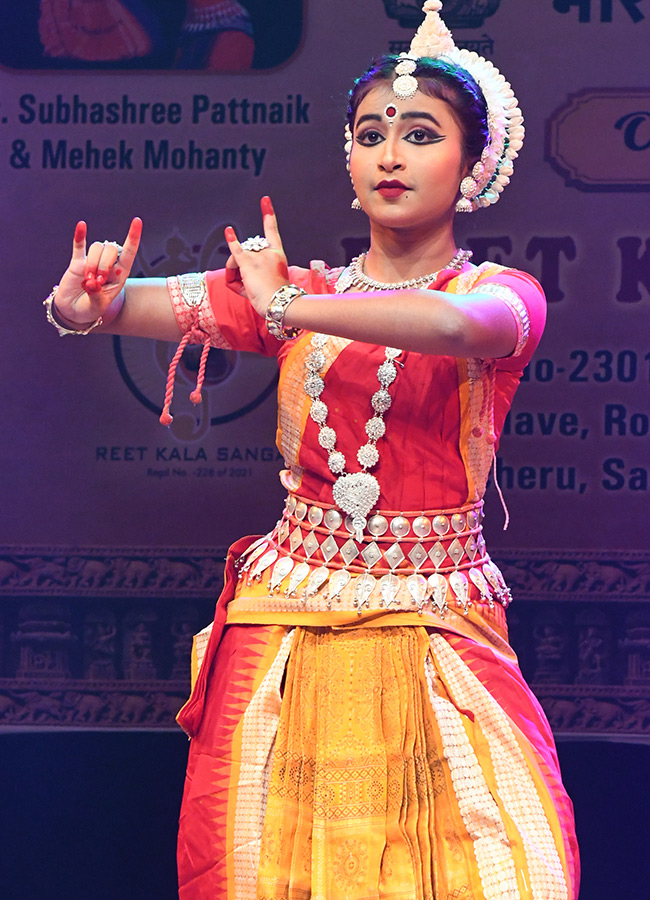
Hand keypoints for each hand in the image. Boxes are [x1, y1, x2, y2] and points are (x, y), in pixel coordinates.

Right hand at [54, 218, 141, 326]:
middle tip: (96, 282)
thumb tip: (92, 282)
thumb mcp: (96, 308)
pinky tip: (82, 225)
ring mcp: (92, 262)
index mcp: (119, 276)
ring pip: (96, 248)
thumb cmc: (90, 309)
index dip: (133, 237)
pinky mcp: (77, 262)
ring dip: (92, 263)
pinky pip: (79, 246)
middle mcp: (108, 266)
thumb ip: (96, 296)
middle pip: (111, 250)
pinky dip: (80, 236)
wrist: (73, 311)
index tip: (137, 221)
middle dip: (103, 264)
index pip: (129, 253)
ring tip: (87, 280)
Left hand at [224, 196, 289, 316]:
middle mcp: (268, 252)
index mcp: (277, 254)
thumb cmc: (276, 297)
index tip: (264, 200)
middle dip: (242, 268)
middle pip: (246, 252)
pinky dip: (231, 241)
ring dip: (235, 276)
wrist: (280, 304)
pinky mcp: (249, 264)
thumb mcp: (270, 281)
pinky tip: (228, 231)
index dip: (268, 215)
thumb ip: (253, 270)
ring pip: (237, 261)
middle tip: (252, 286)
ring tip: (246, 290)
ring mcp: (258, 257)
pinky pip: (236, 251)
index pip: (272, 231)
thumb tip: (237, 265)